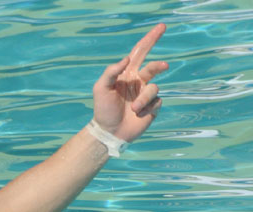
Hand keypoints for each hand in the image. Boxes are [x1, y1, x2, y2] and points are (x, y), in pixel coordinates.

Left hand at [93, 23, 168, 142]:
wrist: (109, 132)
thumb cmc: (103, 110)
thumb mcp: (101, 88)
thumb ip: (111, 72)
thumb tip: (127, 58)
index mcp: (127, 74)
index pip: (139, 53)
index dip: (150, 39)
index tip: (161, 27)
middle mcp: (139, 81)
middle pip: (154, 67)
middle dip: (159, 65)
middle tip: (163, 66)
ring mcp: (146, 94)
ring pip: (154, 88)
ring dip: (143, 99)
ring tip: (133, 108)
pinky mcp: (153, 107)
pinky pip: (156, 102)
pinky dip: (147, 108)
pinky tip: (137, 115)